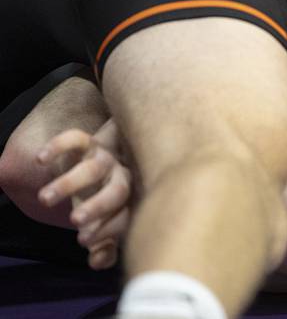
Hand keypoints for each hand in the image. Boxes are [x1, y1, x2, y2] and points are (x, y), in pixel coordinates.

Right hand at [36, 118, 132, 269]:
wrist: (111, 159)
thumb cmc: (107, 199)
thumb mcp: (105, 222)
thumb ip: (104, 244)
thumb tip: (97, 262)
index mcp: (131, 201)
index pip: (127, 216)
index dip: (109, 229)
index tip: (83, 240)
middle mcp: (123, 178)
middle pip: (118, 191)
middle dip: (98, 207)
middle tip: (74, 221)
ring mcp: (107, 159)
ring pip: (92, 168)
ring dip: (68, 184)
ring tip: (44, 199)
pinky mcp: (90, 143)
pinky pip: (78, 139)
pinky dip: (59, 146)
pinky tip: (40, 160)